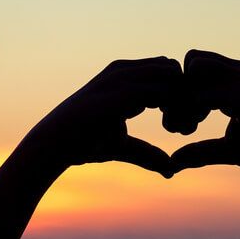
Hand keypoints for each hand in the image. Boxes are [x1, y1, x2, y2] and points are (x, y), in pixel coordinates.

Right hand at [23, 57, 184, 178]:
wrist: (53, 146)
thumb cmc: (83, 144)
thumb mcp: (122, 147)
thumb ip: (146, 154)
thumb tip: (171, 169)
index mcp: (124, 76)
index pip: (168, 71)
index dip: (181, 96)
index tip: (180, 125)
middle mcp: (123, 70)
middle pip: (175, 69)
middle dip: (186, 94)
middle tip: (184, 126)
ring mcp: (120, 77)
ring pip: (171, 74)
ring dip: (183, 101)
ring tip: (177, 129)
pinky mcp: (118, 91)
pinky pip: (160, 90)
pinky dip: (173, 110)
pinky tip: (169, 129)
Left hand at [171, 50, 239, 177]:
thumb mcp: (225, 150)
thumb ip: (200, 151)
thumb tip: (173, 161)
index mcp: (234, 78)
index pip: (194, 65)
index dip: (181, 90)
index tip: (183, 121)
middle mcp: (238, 72)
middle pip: (190, 58)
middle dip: (178, 87)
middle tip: (182, 122)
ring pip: (194, 67)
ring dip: (183, 95)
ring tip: (188, 125)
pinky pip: (205, 90)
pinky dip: (190, 108)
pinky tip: (195, 128)